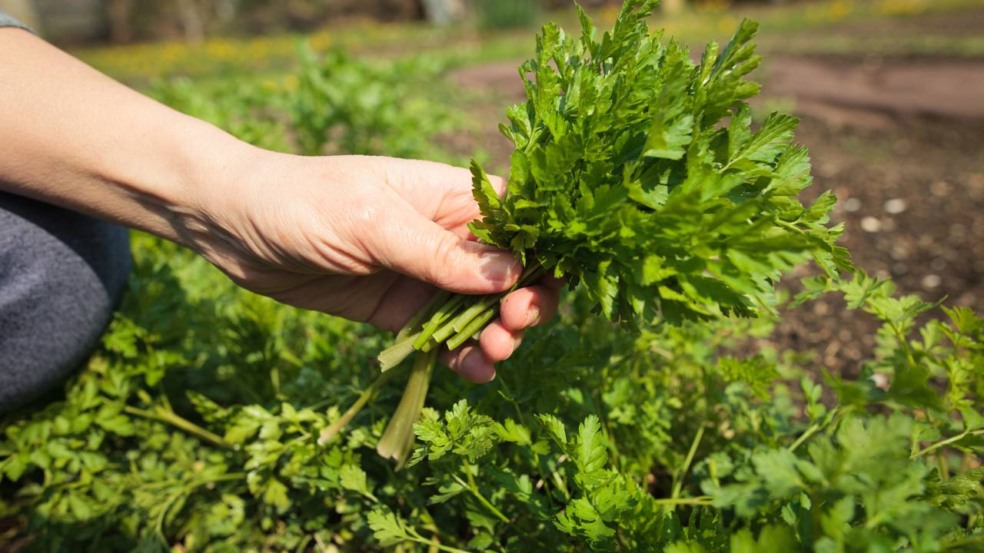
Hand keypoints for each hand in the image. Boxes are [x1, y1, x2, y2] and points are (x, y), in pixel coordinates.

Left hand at [183, 152, 560, 382]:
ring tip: (492, 353)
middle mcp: (446, 237)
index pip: (519, 222)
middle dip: (525, 302)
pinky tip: (472, 372)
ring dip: (498, 334)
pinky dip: (462, 356)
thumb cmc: (304, 202)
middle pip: (512, 273)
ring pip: (482, 311)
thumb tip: (512, 275)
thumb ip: (438, 253)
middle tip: (512, 325)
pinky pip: (443, 337)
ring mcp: (424, 277)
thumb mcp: (373, 223)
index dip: (542, 253)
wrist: (234, 226)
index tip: (539, 287)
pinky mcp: (399, 312)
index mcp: (450, 197)